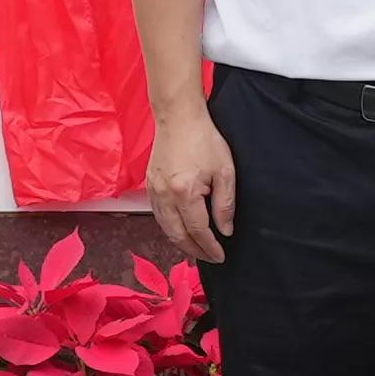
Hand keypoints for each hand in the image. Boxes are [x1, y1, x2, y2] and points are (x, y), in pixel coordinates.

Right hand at [149, 100, 237, 262]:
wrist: (178, 118)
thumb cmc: (204, 140)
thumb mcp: (224, 171)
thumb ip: (225, 204)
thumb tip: (225, 230)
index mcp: (185, 191)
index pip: (198, 230)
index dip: (210, 246)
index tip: (220, 256)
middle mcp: (165, 195)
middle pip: (178, 235)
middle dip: (194, 250)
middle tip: (209, 257)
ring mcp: (154, 190)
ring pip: (165, 227)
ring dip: (180, 241)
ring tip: (196, 248)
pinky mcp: (149, 185)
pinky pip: (158, 215)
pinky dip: (169, 228)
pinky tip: (180, 229)